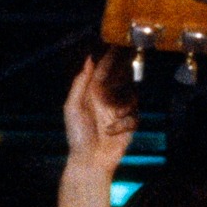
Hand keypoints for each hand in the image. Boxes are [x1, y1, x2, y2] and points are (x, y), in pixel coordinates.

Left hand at [61, 54, 135, 172]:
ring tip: (112, 114)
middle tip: (128, 69)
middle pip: (120, 79)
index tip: (118, 45)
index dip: (110, 58)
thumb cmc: (78, 135)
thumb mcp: (73, 107)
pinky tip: (112, 131)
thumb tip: (88, 60)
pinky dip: (123, 124)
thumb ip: (80, 83)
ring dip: (121, 104)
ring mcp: (119, 111)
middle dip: (123, 76)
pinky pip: (133, 116)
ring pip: (131, 96)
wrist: (90, 161)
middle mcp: (106, 99)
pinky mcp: (129, 124)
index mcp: (91, 93)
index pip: (102, 71)